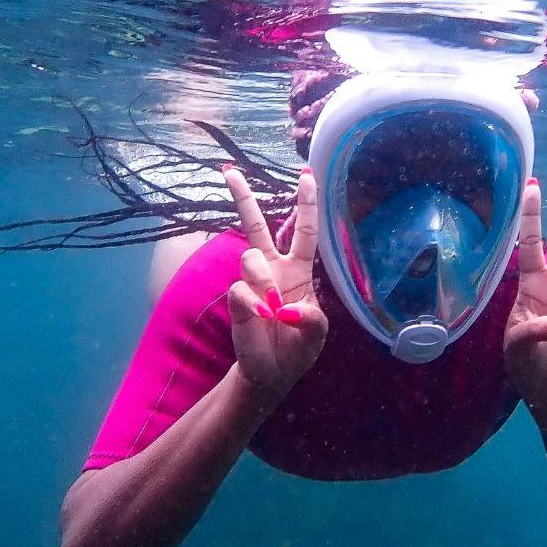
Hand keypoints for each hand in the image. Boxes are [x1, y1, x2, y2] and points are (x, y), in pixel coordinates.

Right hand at [223, 165, 328, 402]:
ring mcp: (252, 283)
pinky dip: (252, 305)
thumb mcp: (316, 336)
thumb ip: (312, 320)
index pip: (304, 231)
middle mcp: (272, 270)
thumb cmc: (296, 349)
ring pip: (250, 260)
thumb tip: (285, 307)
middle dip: (243, 197)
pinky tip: (262, 318)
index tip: (306, 175)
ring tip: (273, 310)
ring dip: (263, 281)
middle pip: (257, 227)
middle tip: (230, 171)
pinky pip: (239, 291)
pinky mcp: (237, 300)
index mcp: (298, 271)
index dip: (306, 204)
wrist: (270, 375)